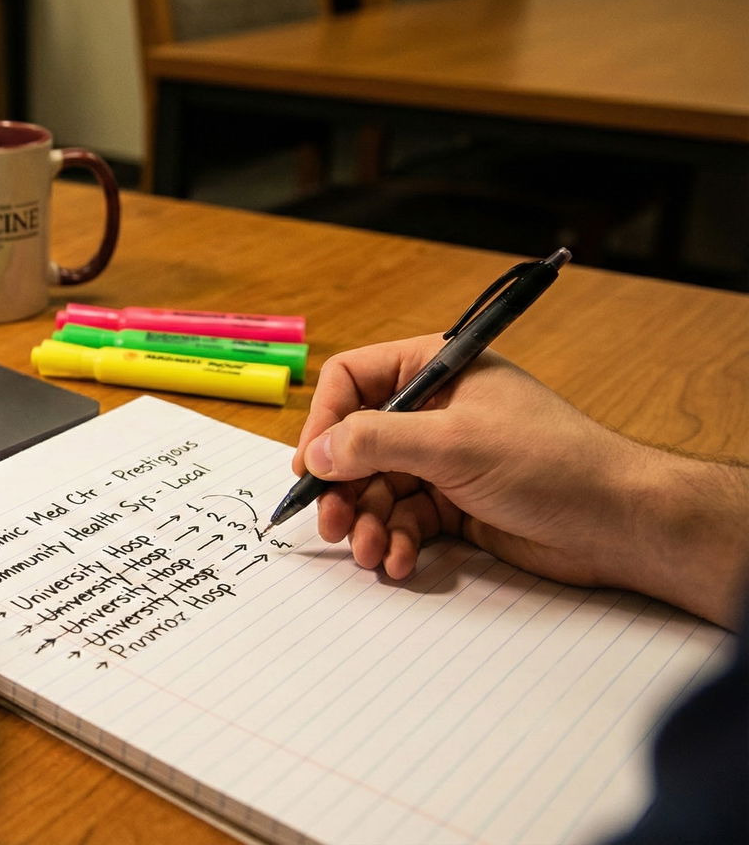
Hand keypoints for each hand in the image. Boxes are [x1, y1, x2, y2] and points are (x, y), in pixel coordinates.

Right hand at [292, 335, 748, 626]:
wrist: (618, 522)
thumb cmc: (549, 462)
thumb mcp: (453, 443)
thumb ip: (378, 442)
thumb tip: (319, 452)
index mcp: (437, 370)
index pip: (353, 381)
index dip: (325, 422)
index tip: (312, 468)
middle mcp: (435, 410)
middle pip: (358, 443)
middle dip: (342, 488)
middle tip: (329, 525)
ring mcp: (444, 458)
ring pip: (376, 488)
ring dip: (366, 523)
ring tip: (370, 553)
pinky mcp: (455, 503)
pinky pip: (404, 519)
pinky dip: (395, 541)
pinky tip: (400, 562)